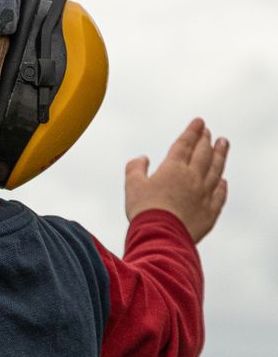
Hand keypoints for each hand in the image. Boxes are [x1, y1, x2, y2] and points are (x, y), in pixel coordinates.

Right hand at [125, 118, 229, 243]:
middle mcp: (193, 177)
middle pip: (203, 154)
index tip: (199, 122)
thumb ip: (136, 169)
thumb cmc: (144, 210)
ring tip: (223, 144)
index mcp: (173, 168)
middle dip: (206, 140)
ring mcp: (204, 194)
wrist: (161, 234)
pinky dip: (222, 186)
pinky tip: (223, 181)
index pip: (185, 144)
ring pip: (216, 170)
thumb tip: (142, 158)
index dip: (192, 132)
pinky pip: (219, 194)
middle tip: (209, 132)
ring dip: (220, 155)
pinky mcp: (210, 211)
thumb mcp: (132, 186)